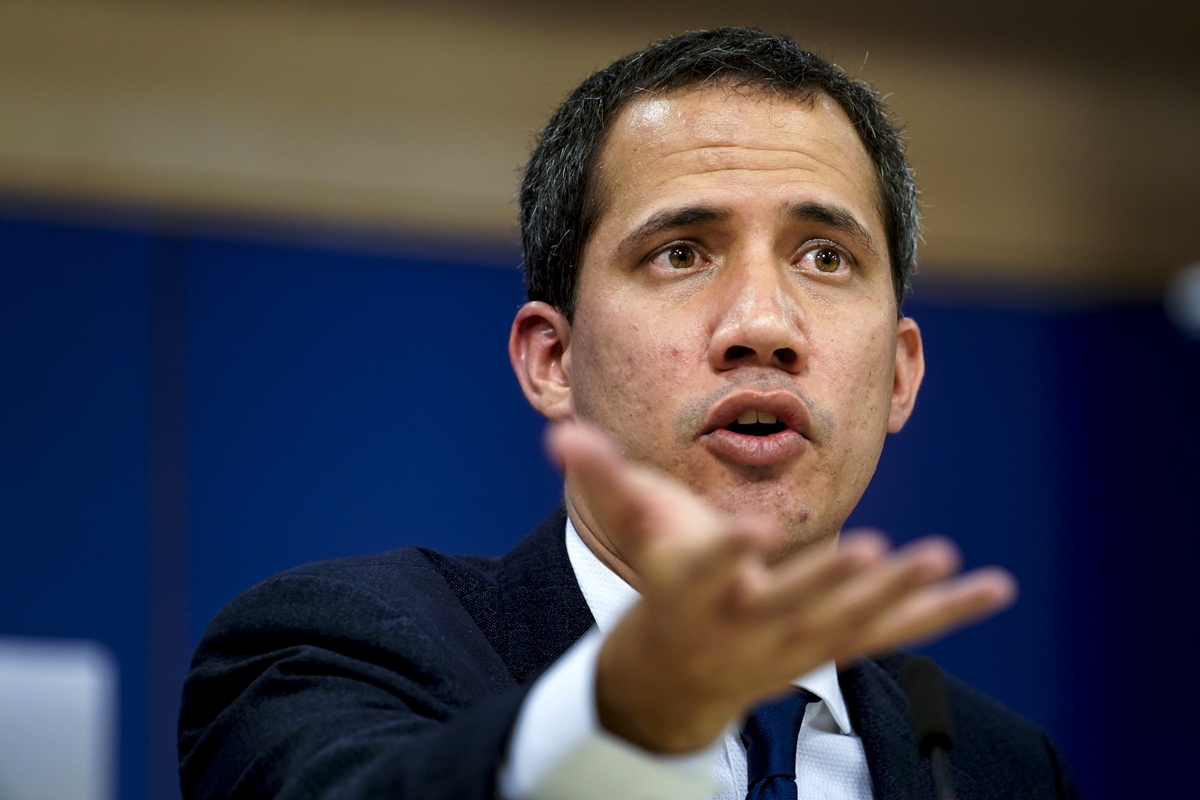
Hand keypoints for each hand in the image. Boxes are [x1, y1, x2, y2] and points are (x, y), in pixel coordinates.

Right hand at [549, 421, 1016, 753]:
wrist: (678, 675)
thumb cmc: (660, 585)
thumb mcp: (630, 531)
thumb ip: (600, 479)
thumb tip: (561, 435)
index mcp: (695, 593)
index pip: (704, 573)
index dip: (723, 554)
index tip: (747, 536)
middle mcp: (748, 624)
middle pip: (791, 604)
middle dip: (832, 581)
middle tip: (876, 551)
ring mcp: (796, 640)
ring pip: (849, 623)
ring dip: (895, 594)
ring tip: (938, 560)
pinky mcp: (834, 643)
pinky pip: (894, 633)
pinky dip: (943, 613)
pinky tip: (992, 590)